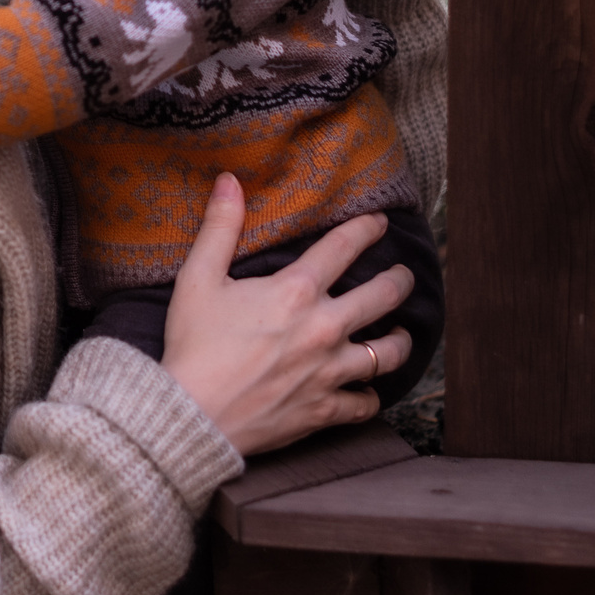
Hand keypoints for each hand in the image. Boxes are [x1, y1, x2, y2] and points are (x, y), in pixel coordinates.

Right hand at [159, 175, 414, 456]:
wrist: (191, 415)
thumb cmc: (192, 345)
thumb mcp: (198, 278)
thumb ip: (219, 227)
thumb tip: (229, 180)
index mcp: (296, 291)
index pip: (345, 246)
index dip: (367, 228)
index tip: (380, 222)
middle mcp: (325, 328)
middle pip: (384, 295)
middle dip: (399, 280)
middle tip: (403, 275)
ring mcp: (330, 371)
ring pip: (388, 353)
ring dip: (398, 340)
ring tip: (399, 333)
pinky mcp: (325, 409)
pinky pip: (366, 403)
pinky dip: (369, 395)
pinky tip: (367, 388)